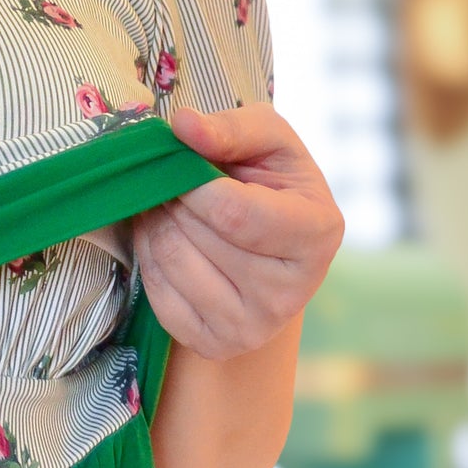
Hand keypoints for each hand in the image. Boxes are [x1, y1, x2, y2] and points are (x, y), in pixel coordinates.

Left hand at [133, 102, 343, 359]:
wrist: (264, 247)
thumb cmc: (268, 183)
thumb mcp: (267, 140)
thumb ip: (232, 127)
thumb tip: (184, 125)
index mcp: (317, 233)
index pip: (234, 214)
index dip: (193, 185)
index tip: (183, 166)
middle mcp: (291, 291)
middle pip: (196, 236)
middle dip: (171, 200)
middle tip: (175, 186)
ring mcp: (254, 325)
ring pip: (170, 261)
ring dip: (155, 224)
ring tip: (173, 210)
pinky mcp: (215, 342)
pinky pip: (156, 293)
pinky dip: (149, 258)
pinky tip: (170, 241)